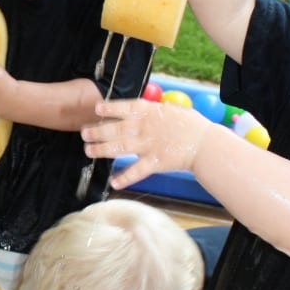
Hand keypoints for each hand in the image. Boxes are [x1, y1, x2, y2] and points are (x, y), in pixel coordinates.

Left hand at [82, 99, 208, 189]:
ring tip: (88, 151)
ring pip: (121, 147)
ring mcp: (149, 145)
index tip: (96, 109)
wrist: (204, 143)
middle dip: (98, 131)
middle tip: (84, 133)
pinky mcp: (155, 162)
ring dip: (102, 149)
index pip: (126, 107)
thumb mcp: (170, 110)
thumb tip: (135, 109)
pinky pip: (137, 171)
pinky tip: (114, 182)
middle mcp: (146, 127)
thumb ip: (151, 110)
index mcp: (150, 112)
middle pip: (117, 128)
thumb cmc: (189, 125)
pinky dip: (125, 177)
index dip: (110, 109)